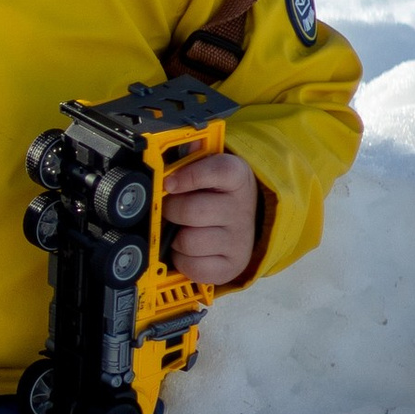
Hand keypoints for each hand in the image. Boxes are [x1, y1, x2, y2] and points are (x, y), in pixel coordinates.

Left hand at [164, 149, 258, 287]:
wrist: (245, 221)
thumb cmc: (216, 193)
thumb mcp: (209, 168)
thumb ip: (190, 156)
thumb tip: (172, 145)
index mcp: (238, 177)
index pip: (219, 171)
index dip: (189, 176)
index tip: (170, 182)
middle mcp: (242, 209)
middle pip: (192, 211)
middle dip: (171, 210)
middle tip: (169, 209)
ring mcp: (240, 240)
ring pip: (189, 241)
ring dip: (176, 238)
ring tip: (180, 230)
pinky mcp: (233, 266)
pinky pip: (195, 267)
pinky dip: (183, 261)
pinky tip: (188, 250)